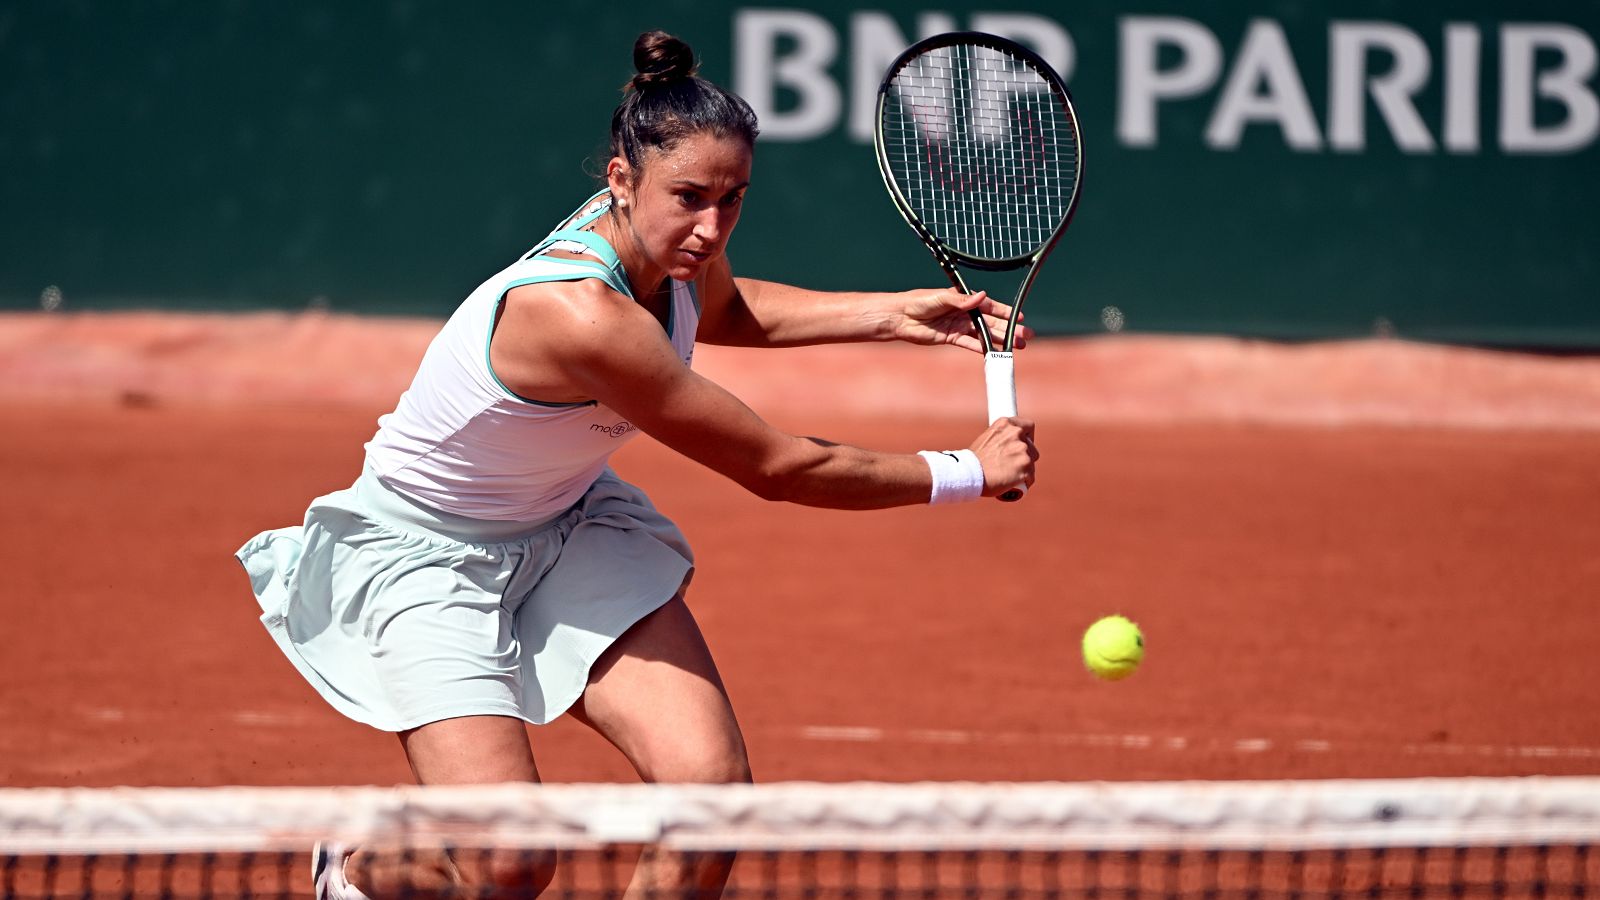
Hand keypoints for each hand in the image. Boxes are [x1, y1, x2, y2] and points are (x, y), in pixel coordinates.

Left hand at [893, 288, 1033, 353]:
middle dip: (1009, 329)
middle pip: (991, 322)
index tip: (1020, 317)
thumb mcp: (941, 298)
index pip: (990, 306)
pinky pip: (971, 344)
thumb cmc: (919, 301)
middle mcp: (964, 312)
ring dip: (1000, 340)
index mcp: (964, 299)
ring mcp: (959, 326)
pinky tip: (995, 354)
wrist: (900, 317)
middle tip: (1025, 336)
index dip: (1005, 312)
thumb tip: (982, 296)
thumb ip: (962, 300)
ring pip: (984, 334)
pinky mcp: (951, 338)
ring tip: (1017, 346)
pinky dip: (982, 349)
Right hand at [969, 417, 1036, 498]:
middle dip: (1025, 456)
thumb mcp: (985, 439)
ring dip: (1024, 470)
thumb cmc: (973, 460)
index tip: (1024, 444)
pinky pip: (1031, 477)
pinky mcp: (1026, 468)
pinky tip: (1013, 485)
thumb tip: (1007, 445)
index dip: (1028, 436)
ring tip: (1009, 477)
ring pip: (1032, 463)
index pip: (1028, 426)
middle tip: (1012, 465)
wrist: (967, 474)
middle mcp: (1016, 434)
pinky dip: (1024, 482)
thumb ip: (1001, 438)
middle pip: (1032, 447)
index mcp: (1006, 424)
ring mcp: (1023, 451)